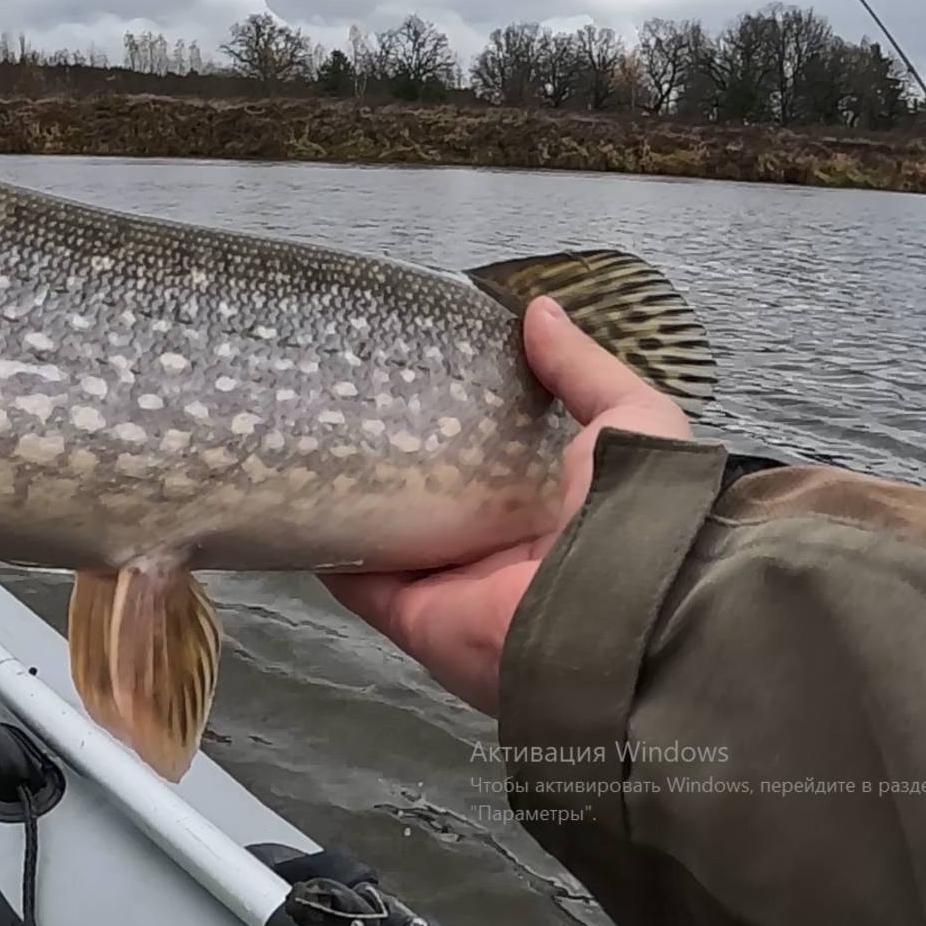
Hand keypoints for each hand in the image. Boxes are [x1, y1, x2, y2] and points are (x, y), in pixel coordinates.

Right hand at [321, 295, 691, 713]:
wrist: (621, 616)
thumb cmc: (634, 510)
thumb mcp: (631, 421)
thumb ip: (582, 371)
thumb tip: (536, 308)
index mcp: (548, 504)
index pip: (488, 456)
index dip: (453, 415)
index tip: (412, 369)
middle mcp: (495, 546)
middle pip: (428, 494)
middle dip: (391, 452)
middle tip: (344, 395)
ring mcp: (448, 583)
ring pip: (383, 532)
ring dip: (348, 494)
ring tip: (305, 432)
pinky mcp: (409, 611)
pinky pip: (354, 575)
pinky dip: (323, 543)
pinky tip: (291, 493)